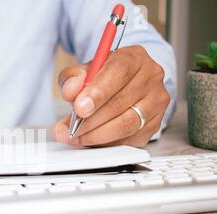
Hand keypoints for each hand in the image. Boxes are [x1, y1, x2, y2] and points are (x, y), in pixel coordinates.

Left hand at [55, 45, 170, 147]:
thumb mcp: (83, 71)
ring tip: (76, 137)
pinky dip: (107, 142)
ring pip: (126, 124)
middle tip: (70, 129)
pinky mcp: (155, 123)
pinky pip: (130, 139)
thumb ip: (72, 77)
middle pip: (120, 102)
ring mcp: (156, 101)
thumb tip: (71, 91)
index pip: (119, 72)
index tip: (79, 108)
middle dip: (90, 120)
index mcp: (133, 57)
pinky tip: (92, 140)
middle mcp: (150, 77)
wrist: (123, 86)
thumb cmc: (104, 77)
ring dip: (96, 135)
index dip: (98, 92)